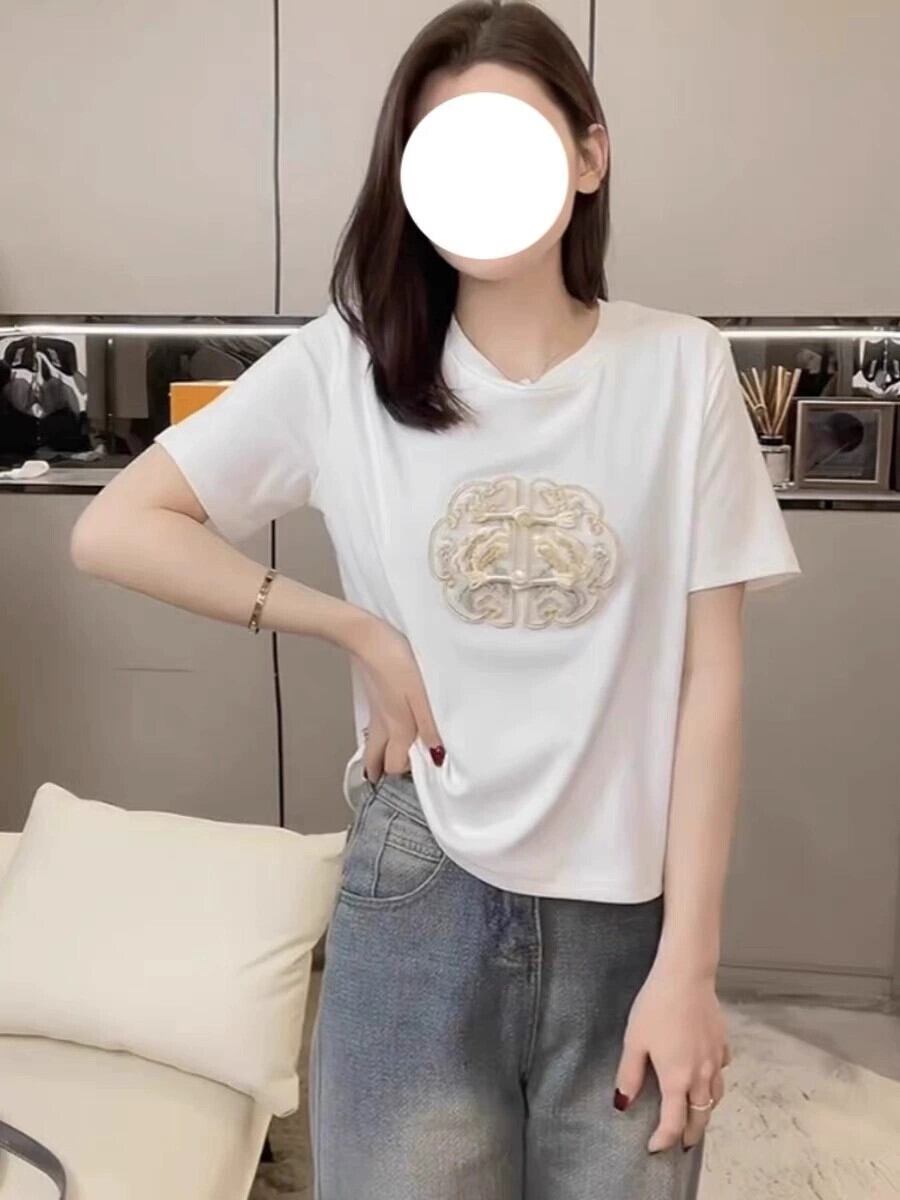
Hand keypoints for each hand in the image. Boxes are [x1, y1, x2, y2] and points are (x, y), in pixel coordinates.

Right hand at [350, 616, 444, 781]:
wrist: (368, 638)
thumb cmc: (398, 664)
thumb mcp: (421, 696)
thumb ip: (430, 727)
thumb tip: (437, 758)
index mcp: (398, 728)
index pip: (393, 765)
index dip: (403, 775)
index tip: (418, 779)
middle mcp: (384, 725)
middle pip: (375, 759)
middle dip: (381, 772)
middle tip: (389, 779)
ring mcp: (376, 711)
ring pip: (372, 743)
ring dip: (377, 756)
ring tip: (385, 762)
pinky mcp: (374, 696)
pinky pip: (375, 726)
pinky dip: (379, 736)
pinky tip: (389, 727)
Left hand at [614, 966, 730, 1151]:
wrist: (686, 976)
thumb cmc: (656, 1006)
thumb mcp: (634, 1040)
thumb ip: (629, 1075)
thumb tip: (623, 1103)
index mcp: (677, 1079)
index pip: (673, 1123)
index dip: (664, 1139)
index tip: (655, 1147)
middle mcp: (701, 1075)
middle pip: (701, 1116)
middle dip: (692, 1134)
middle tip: (683, 1143)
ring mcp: (716, 1059)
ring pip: (716, 1097)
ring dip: (706, 1110)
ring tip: (696, 1114)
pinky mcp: (723, 1043)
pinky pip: (722, 1071)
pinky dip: (715, 1081)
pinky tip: (707, 1074)